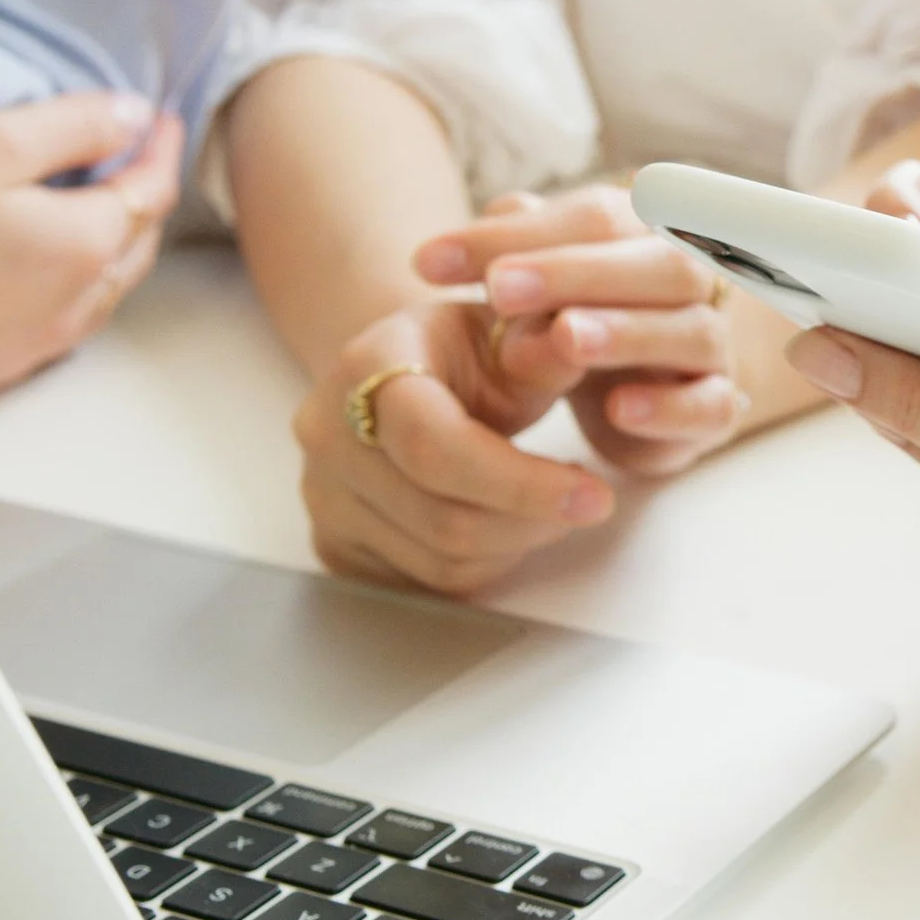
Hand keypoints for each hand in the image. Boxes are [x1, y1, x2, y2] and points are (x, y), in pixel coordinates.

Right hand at [0, 94, 180, 400]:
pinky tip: (46, 272)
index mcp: (84, 246)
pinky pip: (58, 324)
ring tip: (101, 208)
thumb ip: (73, 126)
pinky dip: (72, 288)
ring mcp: (33, 346)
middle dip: (145, 197)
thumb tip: (137, 118)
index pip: (150, 191)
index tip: (161, 118)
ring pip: (103, 291)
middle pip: (136, 245)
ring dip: (114, 247)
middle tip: (139, 158)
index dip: (160, 148)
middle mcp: (73, 306)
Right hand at [292, 298, 615, 597]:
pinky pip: (427, 585)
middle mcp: (326, 433)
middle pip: (443, 520)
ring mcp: (324, 496)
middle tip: (587, 501)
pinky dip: (484, 564)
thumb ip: (543, 349)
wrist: (399, 375)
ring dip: (516, 545)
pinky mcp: (334, 545)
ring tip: (546, 503)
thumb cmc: (463, 353)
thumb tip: (577, 340)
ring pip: (441, 564)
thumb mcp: (506, 334)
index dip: (521, 483)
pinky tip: (504, 521)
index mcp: (367, 366)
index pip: (436, 446)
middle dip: (533, 521)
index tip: (595, 496)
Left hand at [417, 184, 747, 476]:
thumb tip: (438, 253)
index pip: (595, 217)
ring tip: (566, 338)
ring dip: (628, 332)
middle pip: (658, 262)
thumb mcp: (536, 284)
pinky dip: (668, 406)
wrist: (646, 384)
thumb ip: (501, 259)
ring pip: (691, 329)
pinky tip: (618, 410)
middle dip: (578, 272)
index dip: (519, 236)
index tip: (431, 262)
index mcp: (648, 231)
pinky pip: (709, 404)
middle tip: (500, 290)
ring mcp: (710, 344)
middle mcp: (691, 280)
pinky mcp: (716, 407)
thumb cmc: (583, 314)